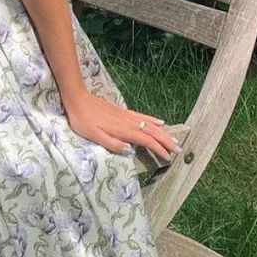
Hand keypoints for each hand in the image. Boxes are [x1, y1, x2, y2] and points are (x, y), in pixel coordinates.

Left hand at [63, 91, 180, 161]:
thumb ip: (112, 144)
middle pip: (152, 133)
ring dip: (163, 132)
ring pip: (150, 125)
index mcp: (123, 130)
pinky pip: (142, 116)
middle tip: (179, 150)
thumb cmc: (83, 120)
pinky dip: (153, 120)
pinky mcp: (123, 112)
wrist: (78, 100)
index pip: (146, 141)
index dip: (158, 148)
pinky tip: (160, 122)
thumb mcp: (94, 136)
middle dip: (166, 141)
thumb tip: (130, 150)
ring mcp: (127, 116)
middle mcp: (128, 122)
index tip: (169, 157)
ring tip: (174, 139)